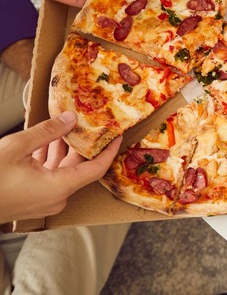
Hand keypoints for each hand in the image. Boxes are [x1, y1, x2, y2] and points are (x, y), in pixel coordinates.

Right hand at [0, 111, 120, 222]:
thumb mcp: (16, 147)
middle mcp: (56, 198)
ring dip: (63, 149)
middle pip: (79, 167)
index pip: (96, 168)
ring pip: (62, 171)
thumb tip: (71, 118)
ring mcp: (44, 201)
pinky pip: (49, 177)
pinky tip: (43, 142)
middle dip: (83, 144)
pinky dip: (49, 160)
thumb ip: (47, 132)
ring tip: (65, 126)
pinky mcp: (33, 200)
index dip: (110, 151)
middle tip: (89, 123)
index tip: (118, 135)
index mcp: (59, 187)